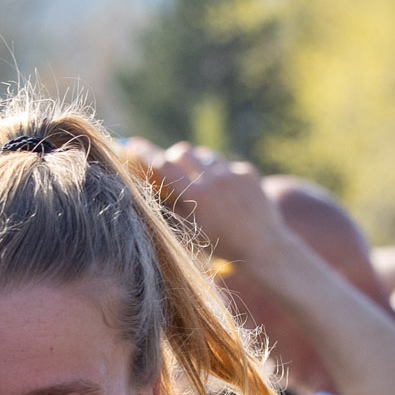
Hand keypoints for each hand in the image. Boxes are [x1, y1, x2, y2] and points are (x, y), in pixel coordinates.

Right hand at [123, 138, 284, 264]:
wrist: (263, 248)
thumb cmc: (220, 246)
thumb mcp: (189, 230)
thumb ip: (169, 205)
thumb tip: (145, 184)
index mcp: (196, 197)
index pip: (163, 165)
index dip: (144, 154)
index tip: (132, 145)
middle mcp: (214, 181)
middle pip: (182, 152)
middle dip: (173, 158)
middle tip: (172, 171)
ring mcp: (233, 174)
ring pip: (205, 156)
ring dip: (198, 166)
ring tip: (205, 190)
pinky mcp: (248, 172)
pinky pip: (227, 165)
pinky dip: (221, 176)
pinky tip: (228, 198)